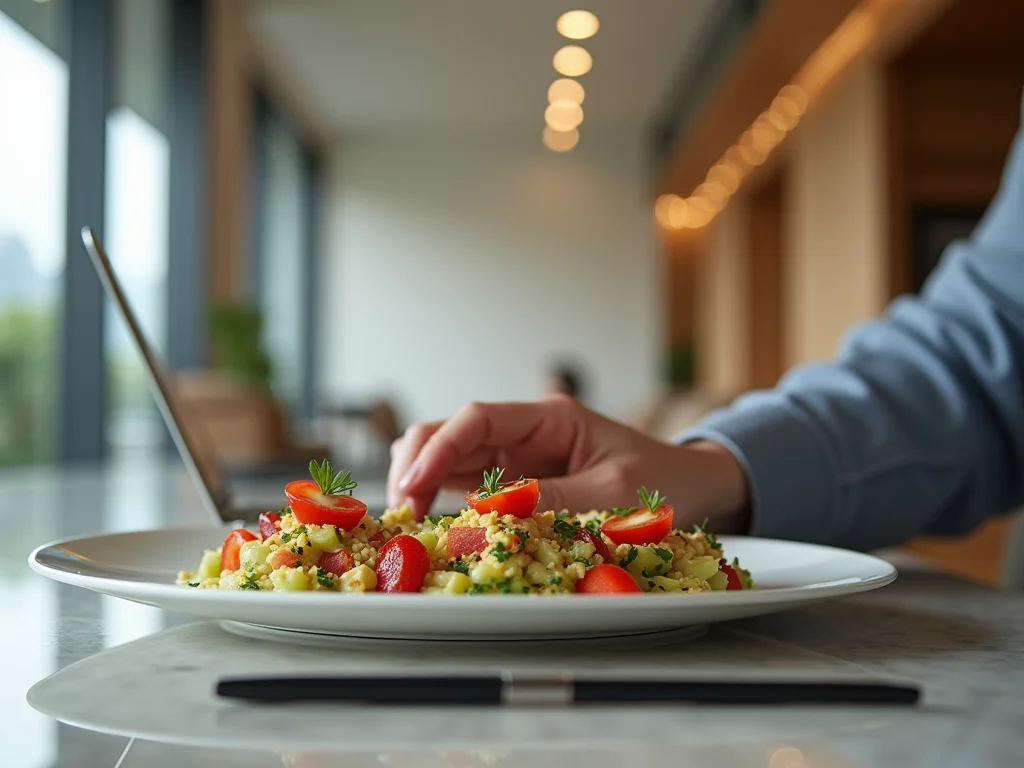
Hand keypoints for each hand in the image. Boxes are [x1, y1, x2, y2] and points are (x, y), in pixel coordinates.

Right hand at [387, 394, 750, 531]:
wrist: (695, 489)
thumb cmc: (666, 481)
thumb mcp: (615, 494)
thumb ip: (554, 500)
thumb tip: (490, 514)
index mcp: (549, 418)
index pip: (477, 418)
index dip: (438, 448)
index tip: (413, 484)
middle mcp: (525, 434)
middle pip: (448, 433)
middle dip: (415, 465)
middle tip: (403, 512)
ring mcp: (518, 460)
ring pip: (448, 459)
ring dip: (420, 483)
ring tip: (409, 521)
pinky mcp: (518, 486)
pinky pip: (467, 487)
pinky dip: (442, 503)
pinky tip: (429, 525)